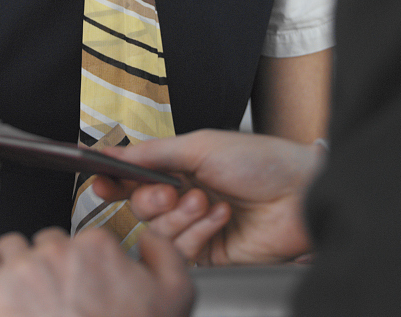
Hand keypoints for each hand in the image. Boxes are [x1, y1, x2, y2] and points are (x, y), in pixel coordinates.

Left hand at [0, 227, 193, 316]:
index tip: (80, 285)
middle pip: (44, 241)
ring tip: (24, 296)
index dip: (80, 264)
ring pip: (9, 246)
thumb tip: (147, 237)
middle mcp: (58, 250)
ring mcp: (23, 269)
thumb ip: (165, 255)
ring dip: (14, 266)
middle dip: (48, 265)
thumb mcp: (174, 297)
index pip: (80, 239)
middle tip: (53, 297)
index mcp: (97, 247)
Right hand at [93, 130, 321, 265]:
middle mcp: (185, 197)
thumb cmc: (261, 160)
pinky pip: (182, 253)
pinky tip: (220, 218)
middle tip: (172, 190)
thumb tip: (112, 153)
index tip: (98, 181)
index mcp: (181, 167)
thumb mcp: (200, 145)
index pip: (135, 177)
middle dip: (151, 199)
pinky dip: (196, 234)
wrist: (301, 193)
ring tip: (205, 202)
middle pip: (139, 208)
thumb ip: (152, 153)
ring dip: (179, 217)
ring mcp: (197, 228)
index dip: (113, 180)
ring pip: (157, 233)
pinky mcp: (210, 256)